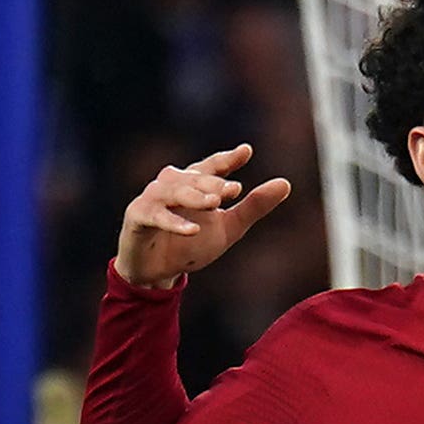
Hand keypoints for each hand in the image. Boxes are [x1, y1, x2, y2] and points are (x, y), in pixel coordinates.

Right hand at [115, 144, 293, 288]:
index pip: (212, 167)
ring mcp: (152, 199)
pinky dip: (173, 222)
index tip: (246, 152)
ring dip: (195, 197)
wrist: (158, 272)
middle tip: (235, 190)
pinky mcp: (138, 218)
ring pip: (174, 191)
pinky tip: (192, 230)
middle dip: (213, 182)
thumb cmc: (192, 244)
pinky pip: (155, 216)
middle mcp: (171, 185)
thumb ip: (254, 206)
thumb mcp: (230, 227)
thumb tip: (285, 183)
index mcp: (194, 183)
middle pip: (194, 177)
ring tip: (215, 203)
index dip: (227, 159)